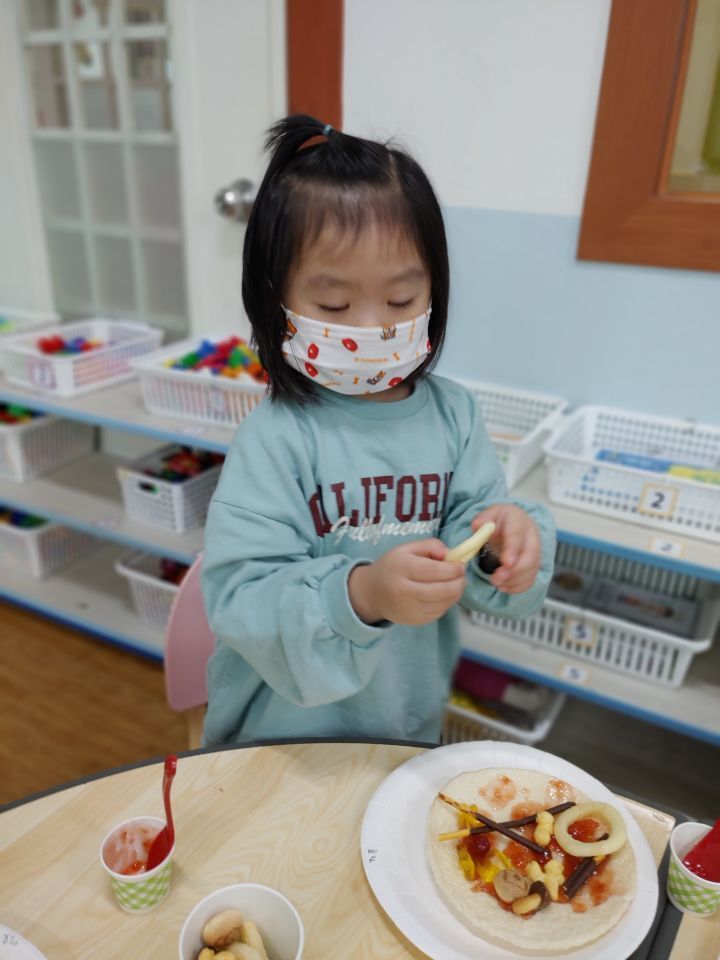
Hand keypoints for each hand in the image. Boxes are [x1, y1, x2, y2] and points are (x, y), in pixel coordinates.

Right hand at [349, 539, 466, 625]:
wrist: (372, 593)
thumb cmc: (393, 567)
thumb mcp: (407, 549)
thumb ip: (430, 545)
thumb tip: (449, 555)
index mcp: (401, 568)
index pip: (433, 570)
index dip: (452, 569)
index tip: (460, 565)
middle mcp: (404, 591)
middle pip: (442, 590)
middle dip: (459, 582)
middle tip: (462, 575)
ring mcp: (410, 609)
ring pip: (444, 603)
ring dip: (456, 592)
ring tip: (455, 583)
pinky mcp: (415, 621)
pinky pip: (440, 612)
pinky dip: (447, 602)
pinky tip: (443, 594)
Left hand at [471, 504, 540, 593]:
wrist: (512, 523)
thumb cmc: (499, 520)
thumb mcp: (488, 515)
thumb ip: (482, 520)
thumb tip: (477, 526)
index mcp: (518, 521)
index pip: (517, 535)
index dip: (512, 550)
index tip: (506, 563)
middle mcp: (531, 537)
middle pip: (530, 557)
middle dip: (514, 572)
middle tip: (495, 579)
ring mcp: (535, 553)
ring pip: (531, 571)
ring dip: (513, 581)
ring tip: (495, 583)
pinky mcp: (534, 565)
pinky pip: (530, 579)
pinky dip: (518, 587)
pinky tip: (504, 587)